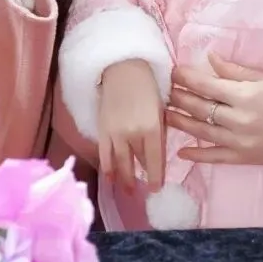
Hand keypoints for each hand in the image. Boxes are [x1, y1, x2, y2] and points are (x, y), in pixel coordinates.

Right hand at [97, 59, 164, 193]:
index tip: (156, 189)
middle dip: (139, 180)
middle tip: (141, 193)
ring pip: (120, 163)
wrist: (123, 68)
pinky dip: (108, 168)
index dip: (155, 178)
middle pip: (137, 164)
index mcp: (152, 128)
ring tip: (127, 191)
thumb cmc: (148, 85)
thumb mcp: (160, 110)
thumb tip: (154, 157)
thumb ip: (158, 133)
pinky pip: (104, 154)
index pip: (154, 161)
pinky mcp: (102, 129)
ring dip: (124, 179)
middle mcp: (133, 134)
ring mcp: (115, 133)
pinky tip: (110, 179)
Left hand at [167, 53, 262, 165]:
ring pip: (202, 132)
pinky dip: (198, 156)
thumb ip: (236, 71)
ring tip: (165, 114)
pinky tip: (182, 151)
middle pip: (200, 108)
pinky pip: (216, 159)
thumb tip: (210, 59)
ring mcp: (241, 143)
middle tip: (164, 90)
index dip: (186, 77)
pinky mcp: (246, 159)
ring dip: (181, 122)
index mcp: (245, 95)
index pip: (206, 85)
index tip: (174, 71)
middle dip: (180, 97)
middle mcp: (240, 120)